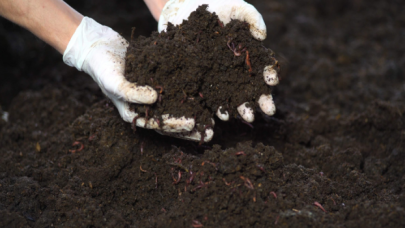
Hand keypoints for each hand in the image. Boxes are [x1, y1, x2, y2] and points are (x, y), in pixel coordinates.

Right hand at [63, 17, 206, 136]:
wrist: (101, 47)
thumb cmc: (104, 69)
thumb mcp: (114, 83)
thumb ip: (131, 93)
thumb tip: (155, 98)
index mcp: (136, 114)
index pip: (160, 125)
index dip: (177, 126)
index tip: (194, 123)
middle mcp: (147, 108)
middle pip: (173, 121)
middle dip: (192, 127)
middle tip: (212, 130)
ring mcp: (154, 95)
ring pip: (178, 107)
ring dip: (195, 113)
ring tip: (214, 118)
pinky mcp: (160, 81)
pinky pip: (177, 89)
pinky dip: (190, 93)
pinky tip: (205, 95)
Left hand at [157, 0, 278, 134]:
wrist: (185, 9)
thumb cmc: (216, 6)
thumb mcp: (236, 8)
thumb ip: (252, 18)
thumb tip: (262, 37)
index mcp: (249, 53)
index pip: (264, 67)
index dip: (270, 74)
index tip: (272, 81)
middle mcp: (237, 68)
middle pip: (253, 87)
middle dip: (262, 100)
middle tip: (268, 110)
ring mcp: (220, 76)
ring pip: (235, 96)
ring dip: (242, 108)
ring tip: (248, 116)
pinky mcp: (203, 81)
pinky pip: (213, 97)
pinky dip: (219, 107)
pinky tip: (222, 115)